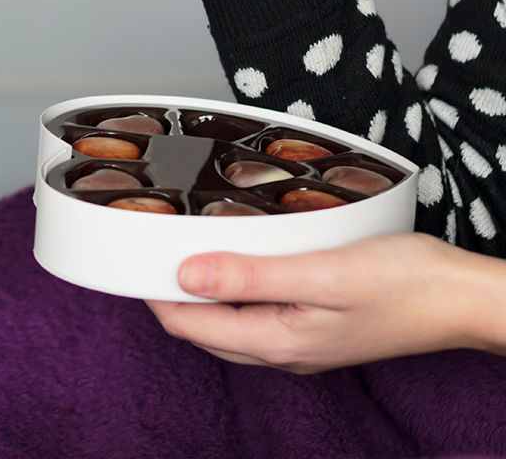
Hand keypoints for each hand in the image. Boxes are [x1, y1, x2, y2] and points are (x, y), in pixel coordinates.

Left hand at [146, 233, 505, 374]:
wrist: (465, 298)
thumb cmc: (406, 283)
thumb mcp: (322, 272)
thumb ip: (250, 277)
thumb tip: (184, 276)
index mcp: (276, 342)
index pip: (186, 324)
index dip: (152, 290)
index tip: (132, 254)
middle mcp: (281, 351)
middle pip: (201, 327)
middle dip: (169, 292)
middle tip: (149, 246)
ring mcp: (299, 343)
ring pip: (228, 322)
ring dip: (202, 290)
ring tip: (184, 248)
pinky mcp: (315, 328)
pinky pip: (257, 314)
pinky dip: (235, 289)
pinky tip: (240, 260)